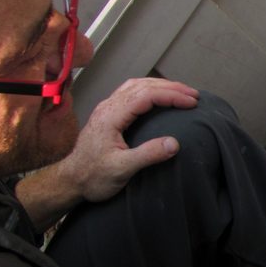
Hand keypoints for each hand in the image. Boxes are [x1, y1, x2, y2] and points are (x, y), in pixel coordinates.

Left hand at [57, 78, 199, 202]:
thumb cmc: (93, 176)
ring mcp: (107, 109)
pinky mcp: (109, 114)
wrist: (71, 181)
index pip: (146, 95)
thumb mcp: (121, 169)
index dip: (171, 96)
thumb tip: (175, 143)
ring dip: (161, 86)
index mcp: (111, 116)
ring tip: (181, 93)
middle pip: (143, 86)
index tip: (191, 102)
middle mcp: (108, 107)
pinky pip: (132, 92)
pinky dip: (151, 90)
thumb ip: (148, 155)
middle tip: (194, 95)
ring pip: (137, 86)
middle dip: (171, 87)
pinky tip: (160, 97)